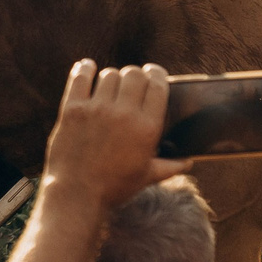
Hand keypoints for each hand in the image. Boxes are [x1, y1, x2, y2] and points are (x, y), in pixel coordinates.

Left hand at [41, 61, 188, 213]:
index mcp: (147, 127)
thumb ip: (171, 166)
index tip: (154, 73)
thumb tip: (189, 162)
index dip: (157, 74)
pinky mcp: (72, 109)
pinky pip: (80, 78)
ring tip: (111, 84)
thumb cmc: (115, 187)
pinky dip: (85, 69)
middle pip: (134, 74)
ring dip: (112, 77)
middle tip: (132, 81)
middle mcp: (124, 113)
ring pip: (109, 74)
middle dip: (135, 75)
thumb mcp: (148, 176)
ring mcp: (96, 109)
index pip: (158, 85)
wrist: (77, 193)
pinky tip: (88, 67)